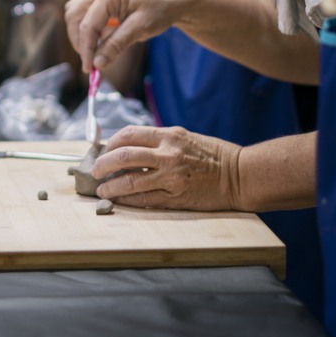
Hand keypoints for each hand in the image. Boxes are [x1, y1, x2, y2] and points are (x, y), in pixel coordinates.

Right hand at [65, 0, 184, 72]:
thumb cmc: (161, 9)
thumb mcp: (141, 29)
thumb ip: (117, 45)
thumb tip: (97, 64)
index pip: (87, 25)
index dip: (86, 49)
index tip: (89, 69)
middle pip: (73, 15)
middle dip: (79, 40)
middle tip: (91, 61)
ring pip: (76, 12)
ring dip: (80, 33)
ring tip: (95, 51)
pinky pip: (86, 12)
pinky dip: (88, 28)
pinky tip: (102, 41)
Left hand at [92, 125, 241, 210]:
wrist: (240, 175)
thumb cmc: (214, 154)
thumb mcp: (186, 137)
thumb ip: (159, 141)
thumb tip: (129, 147)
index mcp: (169, 135)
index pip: (128, 134)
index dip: (110, 143)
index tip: (103, 150)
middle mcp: (168, 154)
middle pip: (123, 156)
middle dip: (102, 165)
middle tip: (95, 172)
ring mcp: (171, 177)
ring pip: (130, 181)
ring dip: (111, 186)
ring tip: (102, 190)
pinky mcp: (176, 197)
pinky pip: (145, 200)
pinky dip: (128, 201)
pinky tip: (119, 201)